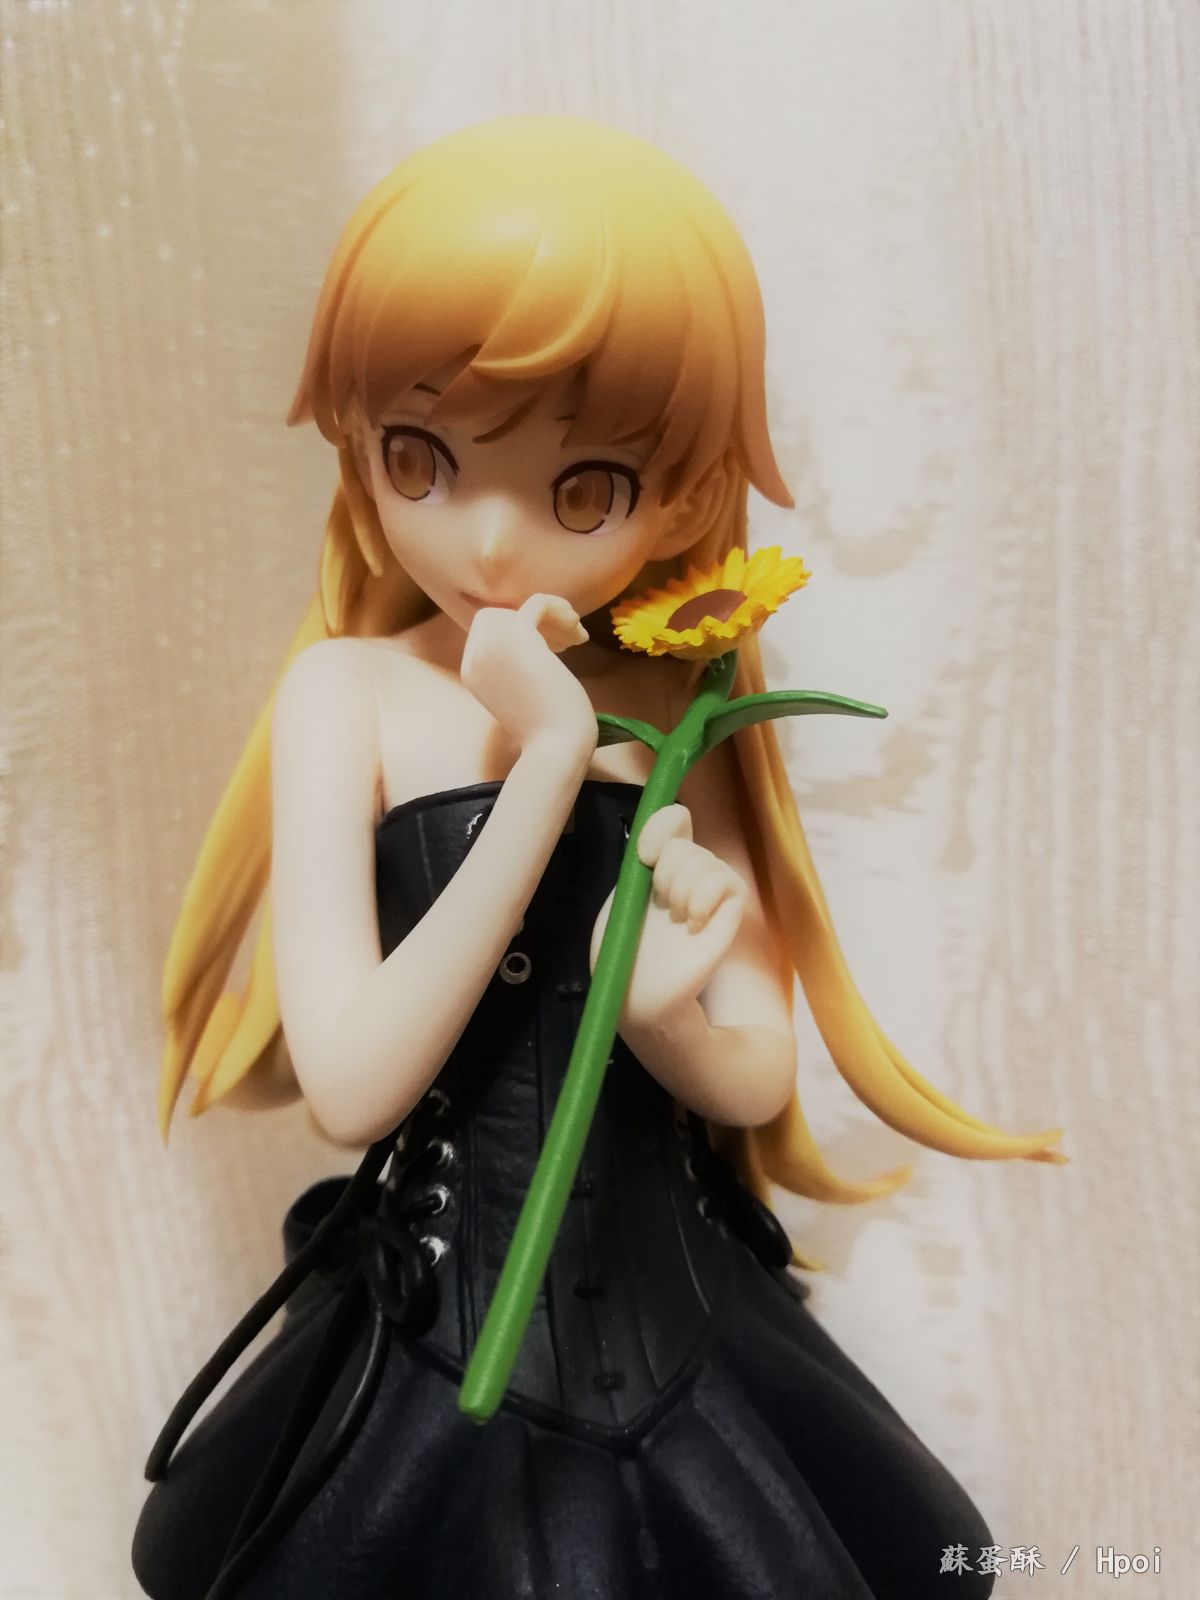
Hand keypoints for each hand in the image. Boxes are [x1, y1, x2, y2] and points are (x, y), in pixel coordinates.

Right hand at [460, 594, 596, 758]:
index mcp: (472, 672)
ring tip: (576, 636)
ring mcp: (492, 645)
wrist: (555, 746)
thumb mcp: (522, 694)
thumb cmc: (547, 730)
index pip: (487, 631)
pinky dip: (560, 609)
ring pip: (518, 608)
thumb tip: (537, 644)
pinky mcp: (517, 636)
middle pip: (499, 615)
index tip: (553, 646)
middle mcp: (474, 656)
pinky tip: (579, 632)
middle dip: (531, 622)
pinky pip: (537, 603)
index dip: (519, 631)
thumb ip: (515, 668)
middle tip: (564, 641)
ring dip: (550, 616)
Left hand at [590, 804, 746, 1028]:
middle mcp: (686, 878)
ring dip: (684, 888)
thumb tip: (658, 844)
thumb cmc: (623, 956)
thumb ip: (638, 871)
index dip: (663, 825)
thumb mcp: (620, 904)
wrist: (640, 997)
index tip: (644, 857)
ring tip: (677, 921)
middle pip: (687, 843)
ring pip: (707, 860)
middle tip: (660, 906)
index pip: (676, 821)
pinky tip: (693, 923)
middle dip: (666, 869)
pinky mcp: (728, 915)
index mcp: (658, 869)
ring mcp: (709, 896)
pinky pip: (729, 882)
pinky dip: (706, 896)